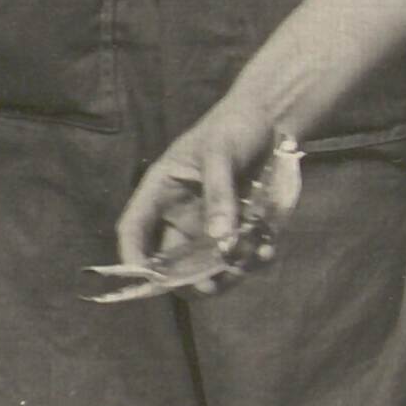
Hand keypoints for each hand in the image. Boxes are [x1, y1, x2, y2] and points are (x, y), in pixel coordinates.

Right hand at [119, 96, 307, 292]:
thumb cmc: (234, 126)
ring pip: (206, 266)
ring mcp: (208, 225)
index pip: (134, 229)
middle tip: (211, 285)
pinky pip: (239, 257)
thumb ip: (219, 192)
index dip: (133, 256)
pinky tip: (267, 251)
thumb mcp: (221, 153)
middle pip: (170, 260)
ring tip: (250, 262)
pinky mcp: (237, 229)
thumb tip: (220, 238)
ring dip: (225, 274)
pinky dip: (252, 262)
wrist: (272, 119)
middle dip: (188, 279)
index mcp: (161, 191)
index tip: (148, 279)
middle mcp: (180, 214)